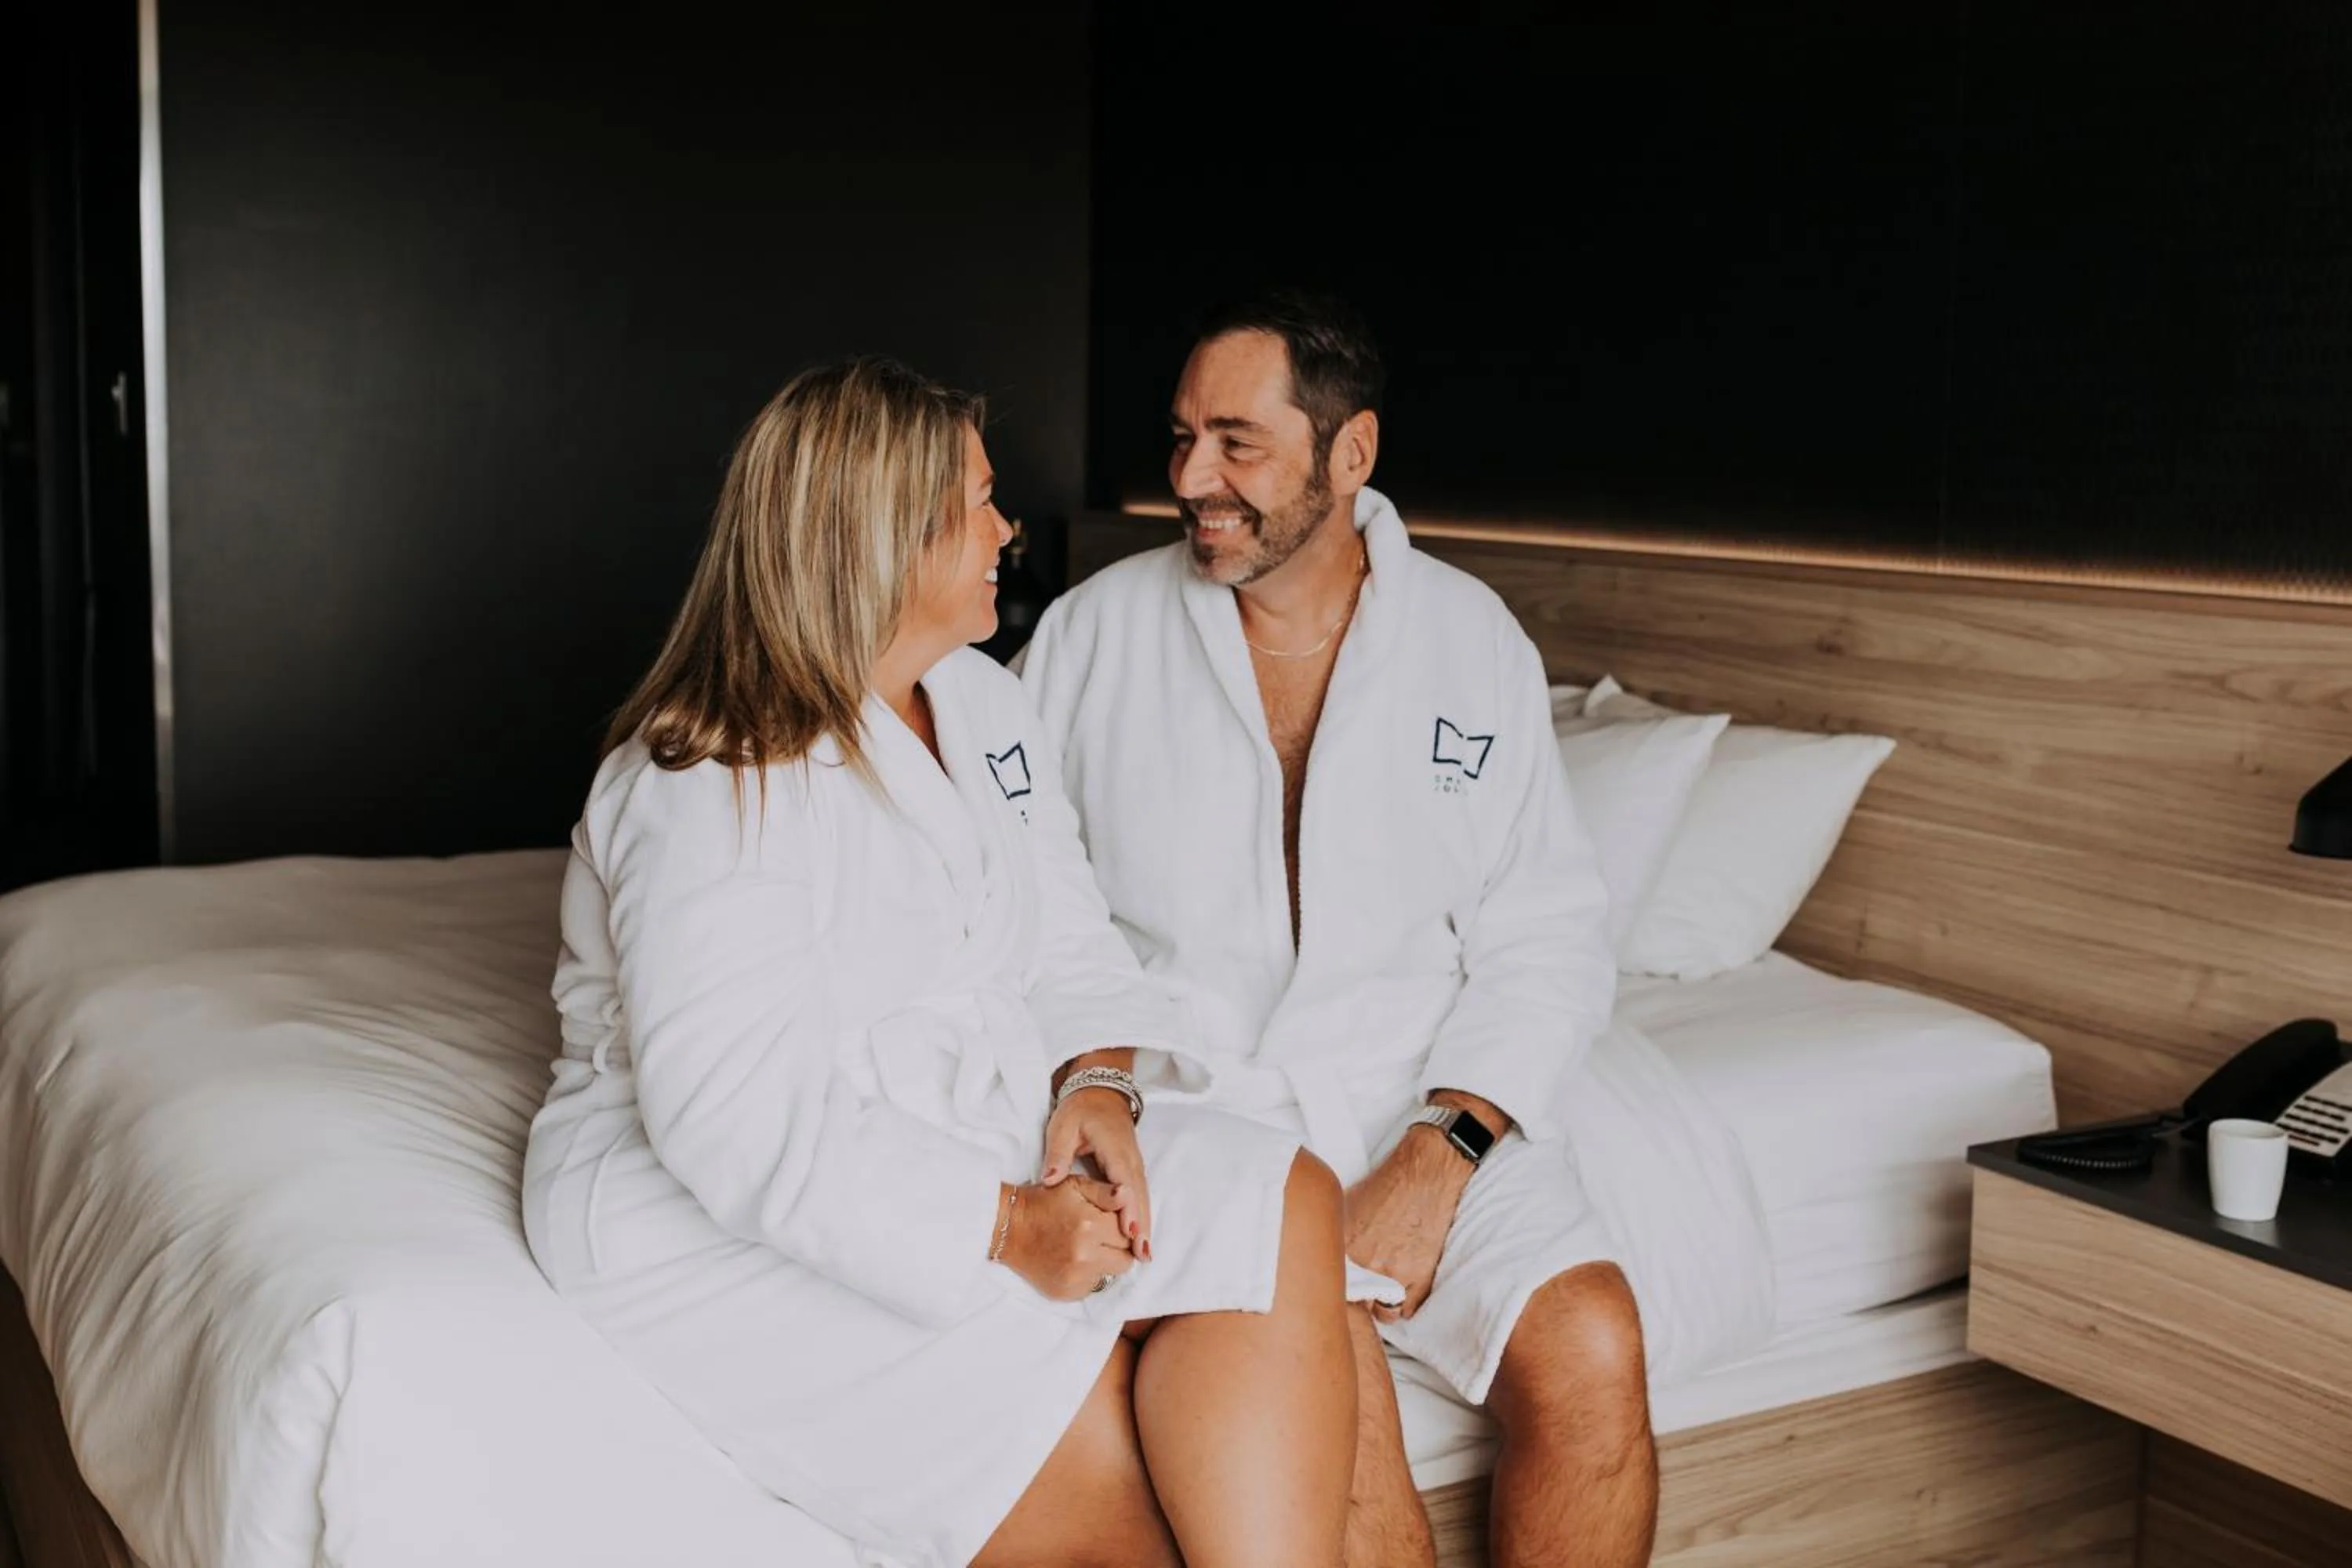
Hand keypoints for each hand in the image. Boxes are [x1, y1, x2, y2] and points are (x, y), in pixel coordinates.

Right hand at [1001, 1176, 1137, 1301]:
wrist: (1009, 1227)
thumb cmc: (1044, 1202)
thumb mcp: (1075, 1186)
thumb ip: (1105, 1192)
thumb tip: (1128, 1195)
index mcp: (1090, 1226)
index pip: (1128, 1232)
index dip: (1121, 1225)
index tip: (1107, 1220)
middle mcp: (1085, 1256)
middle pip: (1125, 1259)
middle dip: (1117, 1247)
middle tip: (1100, 1235)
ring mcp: (1074, 1278)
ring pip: (1110, 1275)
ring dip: (1104, 1262)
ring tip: (1085, 1247)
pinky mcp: (1065, 1293)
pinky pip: (1091, 1287)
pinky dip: (1088, 1275)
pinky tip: (1074, 1260)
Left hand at [1041, 1087, 1151, 1259]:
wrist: (1100, 1094)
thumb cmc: (1079, 1111)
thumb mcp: (1063, 1126)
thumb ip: (1058, 1153)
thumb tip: (1049, 1179)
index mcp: (1114, 1149)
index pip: (1124, 1183)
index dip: (1127, 1208)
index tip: (1129, 1231)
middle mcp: (1130, 1160)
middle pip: (1139, 1196)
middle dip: (1141, 1225)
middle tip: (1141, 1255)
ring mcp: (1134, 1166)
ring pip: (1143, 1199)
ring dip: (1145, 1225)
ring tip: (1144, 1255)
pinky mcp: (1132, 1171)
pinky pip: (1140, 1197)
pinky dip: (1142, 1217)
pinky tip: (1141, 1238)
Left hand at [1344, 1127, 1473, 1319]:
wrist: (1425, 1174)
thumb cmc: (1387, 1184)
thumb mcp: (1345, 1204)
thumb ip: (1332, 1231)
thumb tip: (1319, 1246)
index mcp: (1343, 1244)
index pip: (1328, 1284)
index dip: (1332, 1287)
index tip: (1334, 1288)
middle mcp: (1365, 1261)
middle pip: (1354, 1301)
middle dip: (1356, 1297)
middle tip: (1361, 1289)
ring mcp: (1393, 1272)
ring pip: (1380, 1311)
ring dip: (1380, 1305)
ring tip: (1382, 1291)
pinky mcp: (1419, 1278)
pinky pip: (1406, 1310)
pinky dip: (1404, 1304)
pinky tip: (1402, 1289)